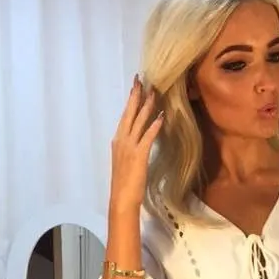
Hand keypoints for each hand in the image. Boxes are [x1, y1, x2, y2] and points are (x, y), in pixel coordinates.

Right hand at [109, 75, 163, 212]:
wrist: (122, 198)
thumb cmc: (125, 184)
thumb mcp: (126, 162)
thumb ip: (131, 149)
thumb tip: (138, 141)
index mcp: (118, 141)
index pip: (125, 117)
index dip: (131, 101)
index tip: (135, 87)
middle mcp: (121, 140)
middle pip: (129, 113)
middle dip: (136, 96)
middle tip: (141, 80)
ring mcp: (129, 147)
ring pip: (138, 121)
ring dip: (146, 105)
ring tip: (153, 92)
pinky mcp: (139, 155)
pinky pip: (147, 136)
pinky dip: (154, 125)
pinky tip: (161, 116)